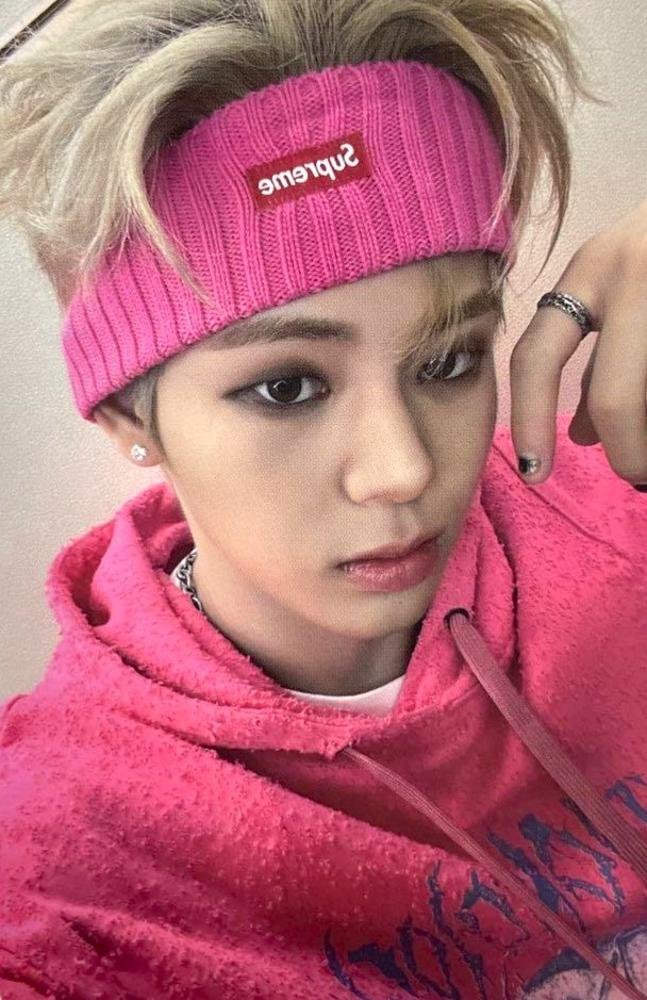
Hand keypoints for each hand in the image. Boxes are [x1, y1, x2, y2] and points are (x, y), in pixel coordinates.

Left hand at [509, 196, 646, 490]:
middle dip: (627, 453)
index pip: (537, 355)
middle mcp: (632, 274)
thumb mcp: (625, 288)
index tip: (535, 473)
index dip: (530, 421)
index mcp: (592, 270)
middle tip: (637, 471)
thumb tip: (581, 437)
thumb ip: (601, 358)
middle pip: (614, 398)